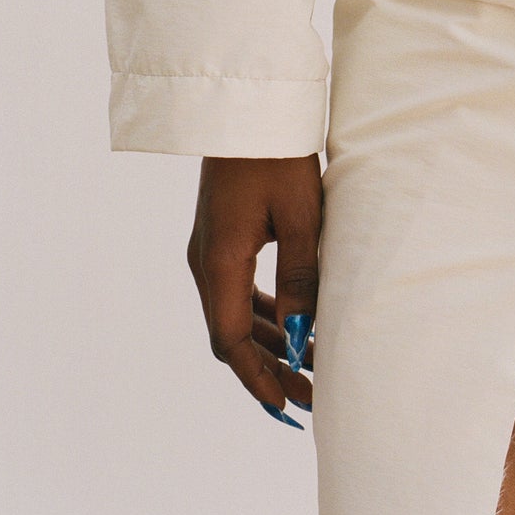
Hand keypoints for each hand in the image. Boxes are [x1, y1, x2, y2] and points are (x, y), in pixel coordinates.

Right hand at [188, 154, 320, 427]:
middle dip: (269, 368)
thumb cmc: (277, 155)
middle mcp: (206, 263)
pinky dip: (263, 313)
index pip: (231, 341)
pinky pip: (238, 289)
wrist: (246, 106)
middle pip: (232, 334)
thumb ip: (302, 278)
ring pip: (235, 313)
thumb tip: (306, 337)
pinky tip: (292, 321)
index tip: (287, 407)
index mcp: (219, 263)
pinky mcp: (222, 236)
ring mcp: (211, 250)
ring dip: (269, 342)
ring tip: (306, 365)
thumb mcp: (301, 217)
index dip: (259, 379)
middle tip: (308, 395)